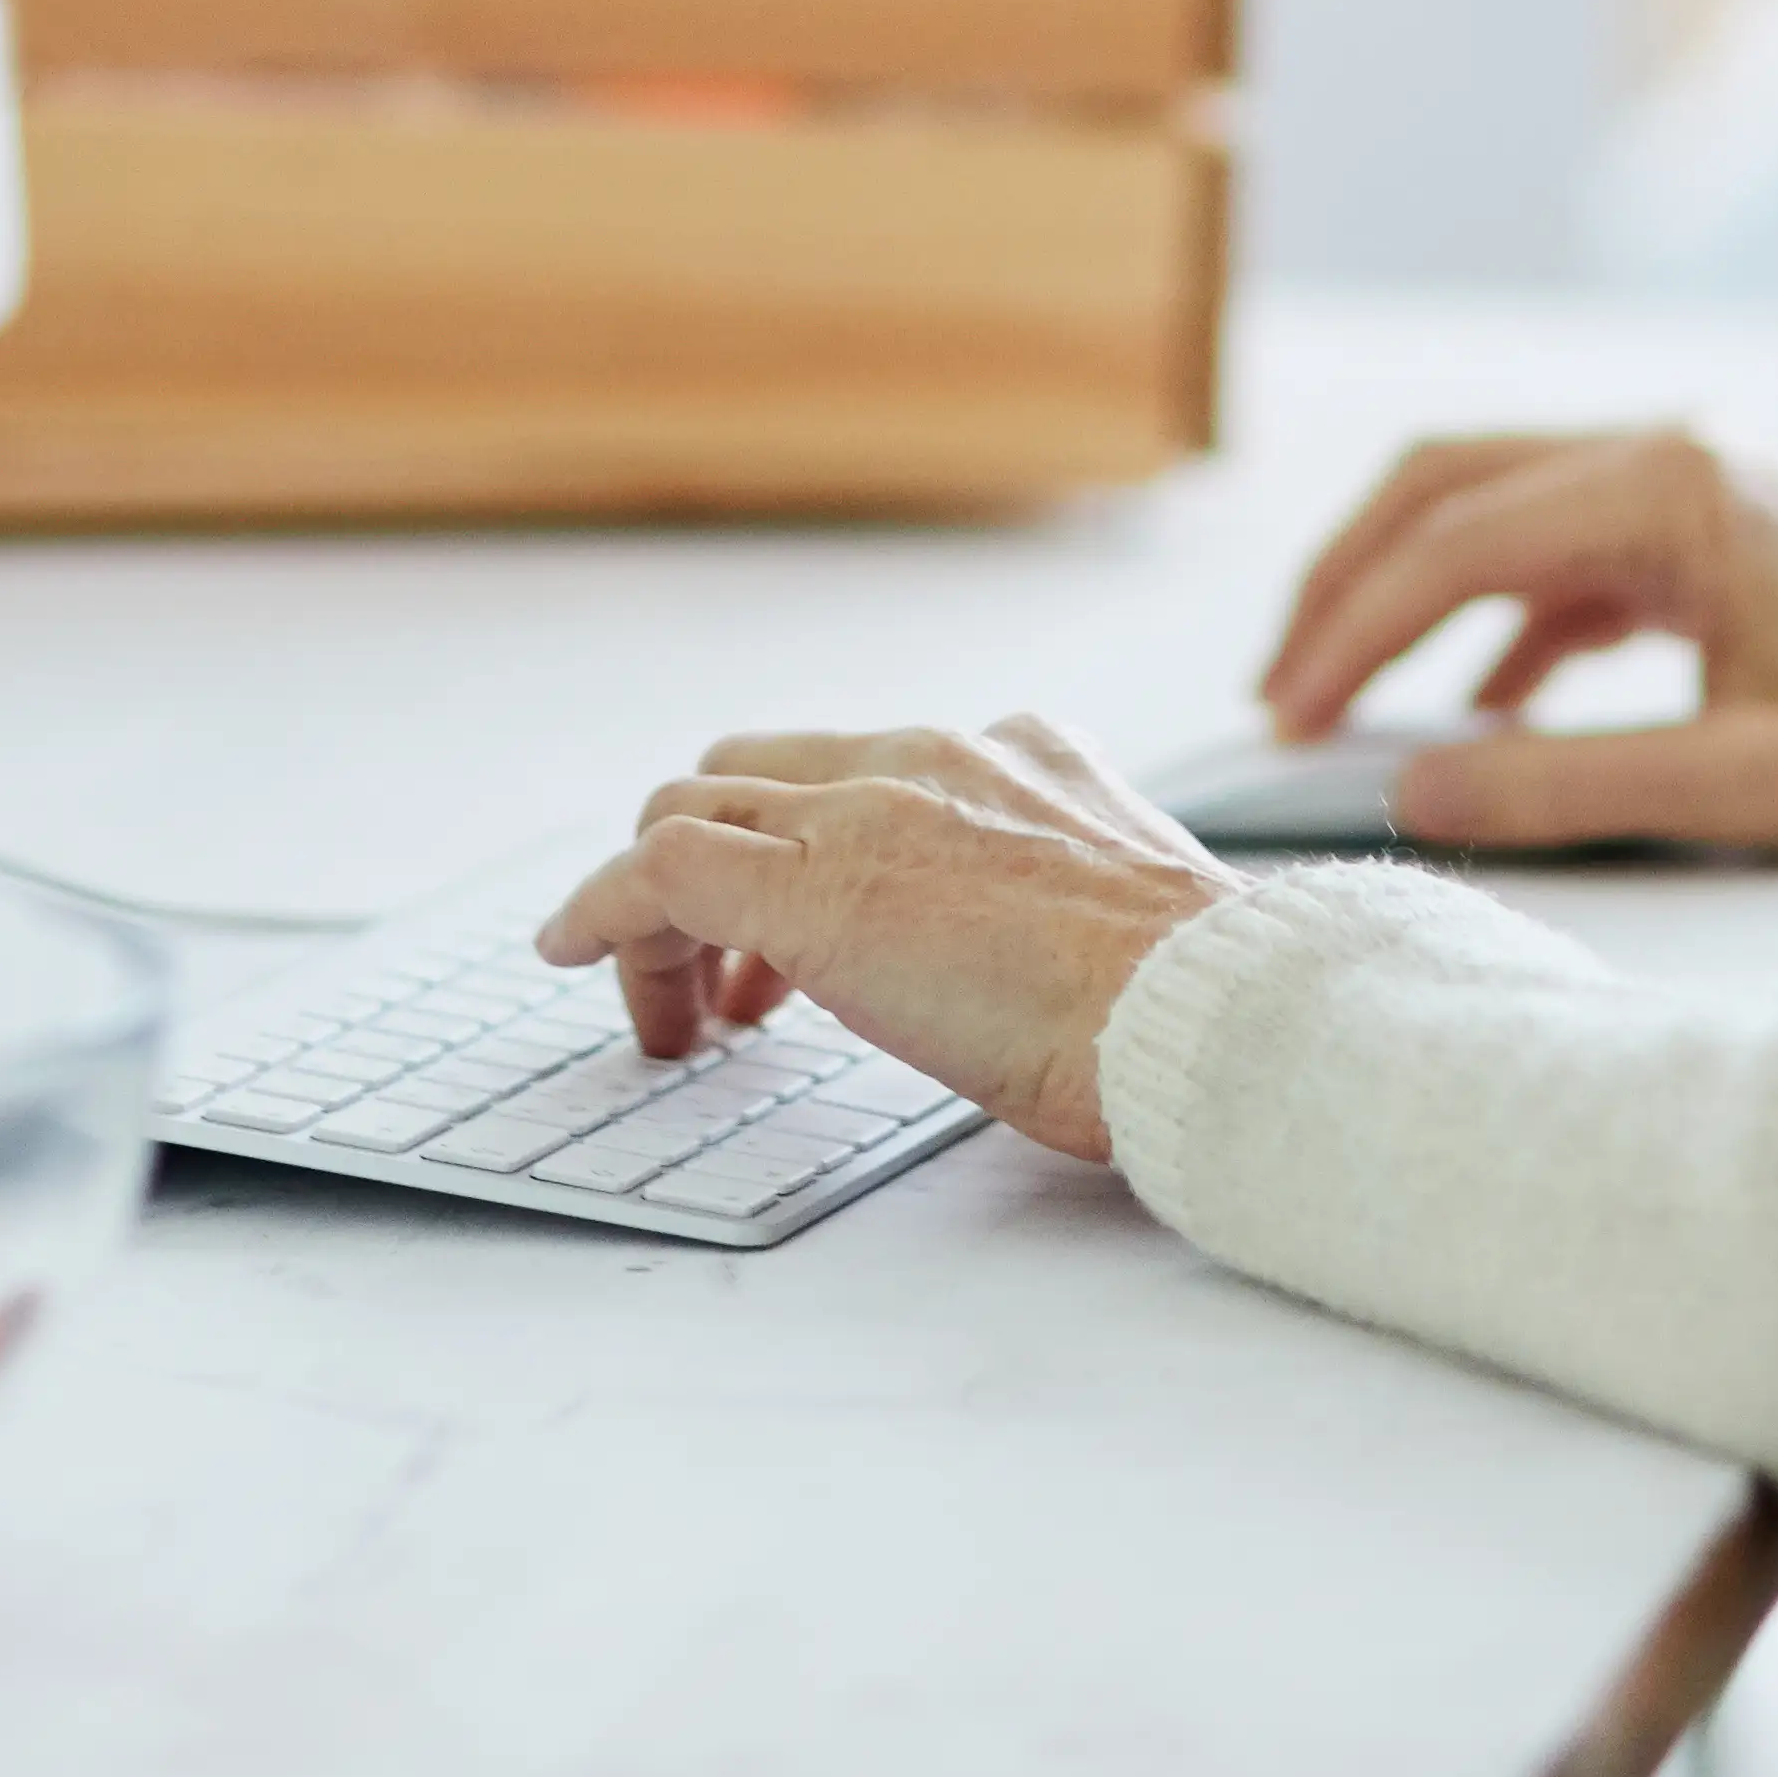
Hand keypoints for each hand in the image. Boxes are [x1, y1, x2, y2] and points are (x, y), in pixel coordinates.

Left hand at [533, 715, 1234, 1163]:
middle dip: (718, 868)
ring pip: (694, 808)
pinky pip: (662, 867)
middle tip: (731, 990)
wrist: (1202, 1014)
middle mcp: (934, 757)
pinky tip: (575, 954)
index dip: (801, 845)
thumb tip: (1022, 971)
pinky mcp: (815, 887)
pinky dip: (601, 910)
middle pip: (755, 772)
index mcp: (1018, 758)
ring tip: (677, 1018)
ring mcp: (868, 811)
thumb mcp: (1118, 917)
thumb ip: (1052, 900)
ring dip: (660, 910)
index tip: (798, 943)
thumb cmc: (1184, 1003)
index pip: (857, 768)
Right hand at [1256, 427, 1777, 857]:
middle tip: (1279, 691)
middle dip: (1348, 584)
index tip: (1285, 720)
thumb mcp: (1744, 785)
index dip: (1351, 634)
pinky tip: (1472, 717)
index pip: (1455, 545)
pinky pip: (1562, 557)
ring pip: (1495, 511)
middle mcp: (1674, 451)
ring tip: (1340, 702)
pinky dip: (1495, 624)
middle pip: (1448, 486)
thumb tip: (1415, 792)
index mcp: (1676, 486)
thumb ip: (1566, 788)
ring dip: (1411, 596)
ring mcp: (1694, 482)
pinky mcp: (1712, 529)